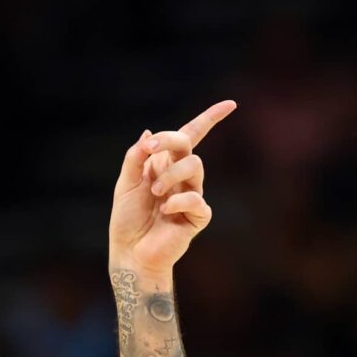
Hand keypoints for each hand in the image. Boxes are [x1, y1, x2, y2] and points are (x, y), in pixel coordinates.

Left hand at [109, 100, 236, 276]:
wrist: (130, 252)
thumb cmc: (127, 219)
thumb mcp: (125, 184)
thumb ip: (135, 158)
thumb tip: (148, 133)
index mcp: (165, 165)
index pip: (190, 136)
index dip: (210, 119)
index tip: (231, 105)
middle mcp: (181, 176)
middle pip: (187, 145)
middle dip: (169, 141)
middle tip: (149, 151)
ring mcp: (191, 195)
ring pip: (195, 166)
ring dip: (171, 174)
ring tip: (155, 193)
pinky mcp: (197, 217)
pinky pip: (196, 199)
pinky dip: (178, 200)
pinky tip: (166, 210)